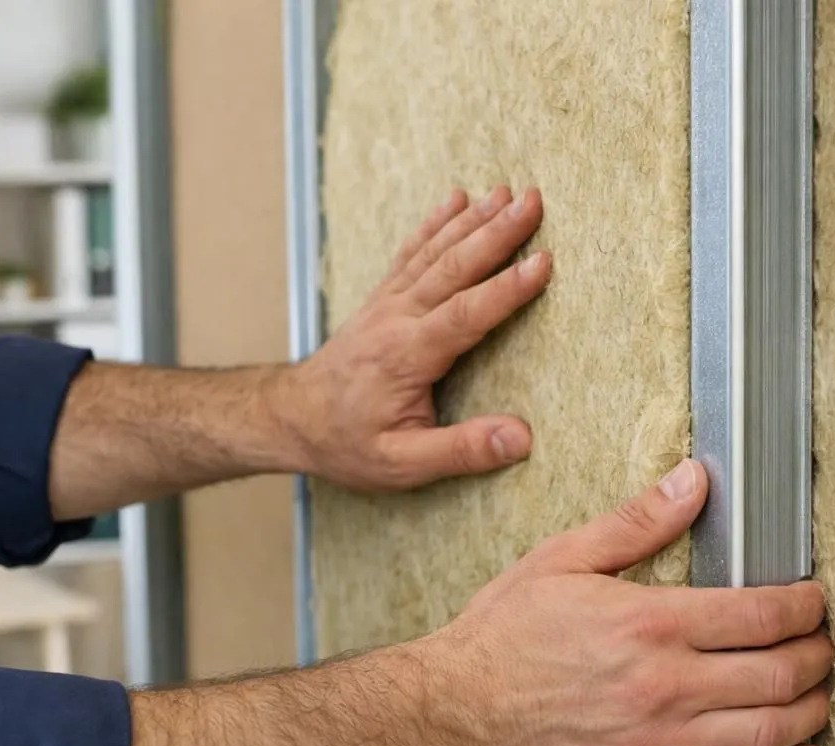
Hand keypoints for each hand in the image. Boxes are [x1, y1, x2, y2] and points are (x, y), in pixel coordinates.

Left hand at [280, 186, 549, 490]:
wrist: (291, 418)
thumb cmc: (347, 444)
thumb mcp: (401, 464)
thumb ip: (461, 450)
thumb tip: (521, 437)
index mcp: (406, 357)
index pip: (464, 315)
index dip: (506, 288)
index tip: (543, 261)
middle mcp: (396, 319)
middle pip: (452, 267)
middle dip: (496, 233)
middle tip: (534, 201)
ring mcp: (387, 303)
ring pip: (435, 252)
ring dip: (473, 220)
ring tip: (509, 193)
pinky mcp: (382, 299)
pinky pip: (413, 252)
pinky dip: (436, 223)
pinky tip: (457, 199)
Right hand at [413, 459, 832, 745]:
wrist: (451, 714)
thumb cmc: (501, 636)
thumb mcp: (561, 561)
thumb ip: (637, 523)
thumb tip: (695, 480)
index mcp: (649, 623)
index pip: (761, 615)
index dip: (805, 606)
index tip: (813, 601)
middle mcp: (664, 686)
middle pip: (779, 673)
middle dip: (817, 656)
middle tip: (822, 645)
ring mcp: (658, 743)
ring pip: (769, 732)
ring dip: (811, 712)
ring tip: (818, 695)